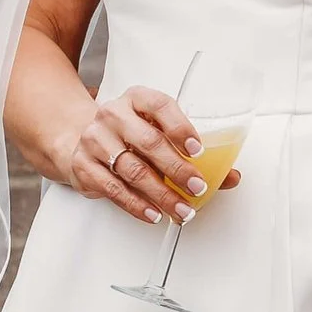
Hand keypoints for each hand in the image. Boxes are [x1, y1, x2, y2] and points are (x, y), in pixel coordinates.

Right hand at [62, 83, 220, 226]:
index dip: (181, 128)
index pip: (160, 106)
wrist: (81, 137)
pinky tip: (154, 213)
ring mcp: (95, 139)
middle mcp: (114, 114)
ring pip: (132, 170)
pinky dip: (137, 204)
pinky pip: (114, 189)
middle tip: (197, 187)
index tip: (199, 150)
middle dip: (177, 169)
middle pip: (148, 142)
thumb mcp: (158, 131)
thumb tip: (230, 177)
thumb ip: (193, 152)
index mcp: (137, 98)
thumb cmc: (130, 133)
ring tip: (181, 209)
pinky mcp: (84, 164)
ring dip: (161, 194)